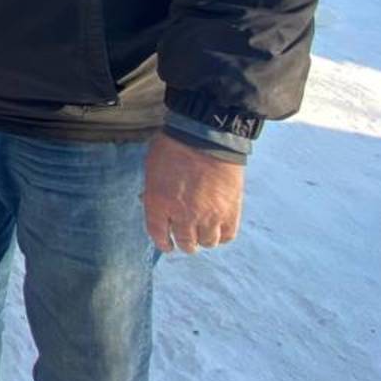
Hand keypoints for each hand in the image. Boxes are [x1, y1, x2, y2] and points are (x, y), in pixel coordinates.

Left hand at [142, 131, 245, 253]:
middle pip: (185, 242)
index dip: (163, 243)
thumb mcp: (151, 166)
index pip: (158, 234)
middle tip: (187, 240)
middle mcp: (182, 215)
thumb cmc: (174, 145)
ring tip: (204, 233)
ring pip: (207, 242)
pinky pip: (228, 235)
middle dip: (184, 243)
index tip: (167, 245)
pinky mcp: (230, 211)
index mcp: (158, 203)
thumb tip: (150, 201)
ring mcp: (208, 215)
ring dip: (204, 239)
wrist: (206, 135)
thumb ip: (152, 189)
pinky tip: (220, 229)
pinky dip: (223, 235)